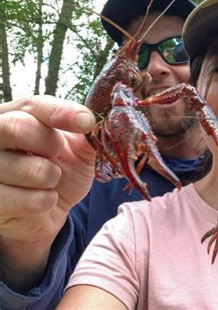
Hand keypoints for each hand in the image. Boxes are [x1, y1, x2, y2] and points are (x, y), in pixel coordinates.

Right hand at [0, 95, 95, 246]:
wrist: (49, 211)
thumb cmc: (62, 172)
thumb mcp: (79, 150)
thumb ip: (87, 135)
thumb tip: (101, 122)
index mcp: (15, 117)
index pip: (32, 105)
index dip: (60, 112)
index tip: (87, 121)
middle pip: (16, 126)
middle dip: (49, 142)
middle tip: (58, 154)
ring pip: (24, 167)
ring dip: (50, 177)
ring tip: (51, 180)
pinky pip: (24, 200)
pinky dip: (44, 201)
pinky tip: (44, 199)